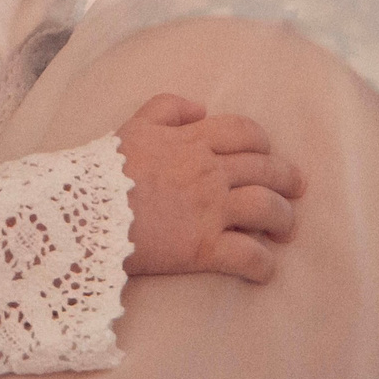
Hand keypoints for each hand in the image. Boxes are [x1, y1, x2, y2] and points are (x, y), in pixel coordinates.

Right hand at [115, 93, 305, 283]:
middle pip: (266, 169)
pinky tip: (265, 271)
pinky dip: (263, 265)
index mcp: (193, 141)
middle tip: (296, 189)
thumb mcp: (132, 126)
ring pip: (268, 208)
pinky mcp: (204, 247)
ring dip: (284, 218)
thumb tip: (199, 107)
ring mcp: (210, 210)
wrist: (82, 211)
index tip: (267, 153)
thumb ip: (166, 108)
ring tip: (286, 229)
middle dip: (288, 178)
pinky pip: (248, 256)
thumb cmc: (101, 172)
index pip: (244, 133)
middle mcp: (210, 172)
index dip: (262, 142)